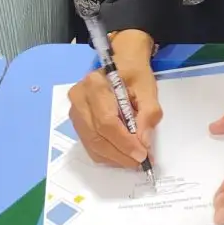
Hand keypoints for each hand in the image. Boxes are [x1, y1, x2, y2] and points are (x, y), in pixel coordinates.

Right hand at [69, 29, 160, 167]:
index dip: (124, 142)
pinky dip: (107, 155)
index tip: (142, 154)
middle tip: (140, 161)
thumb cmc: (134, 74)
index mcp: (95, 84)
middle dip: (120, 154)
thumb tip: (144, 142)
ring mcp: (74, 111)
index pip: (107, 121)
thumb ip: (149, 114)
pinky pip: (90, 145)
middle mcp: (78, 98)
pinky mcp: (77, 122)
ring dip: (114, 157)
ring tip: (133, 160)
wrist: (122, 63)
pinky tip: (122, 155)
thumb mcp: (148, 89)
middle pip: (97, 136)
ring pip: (92, 144)